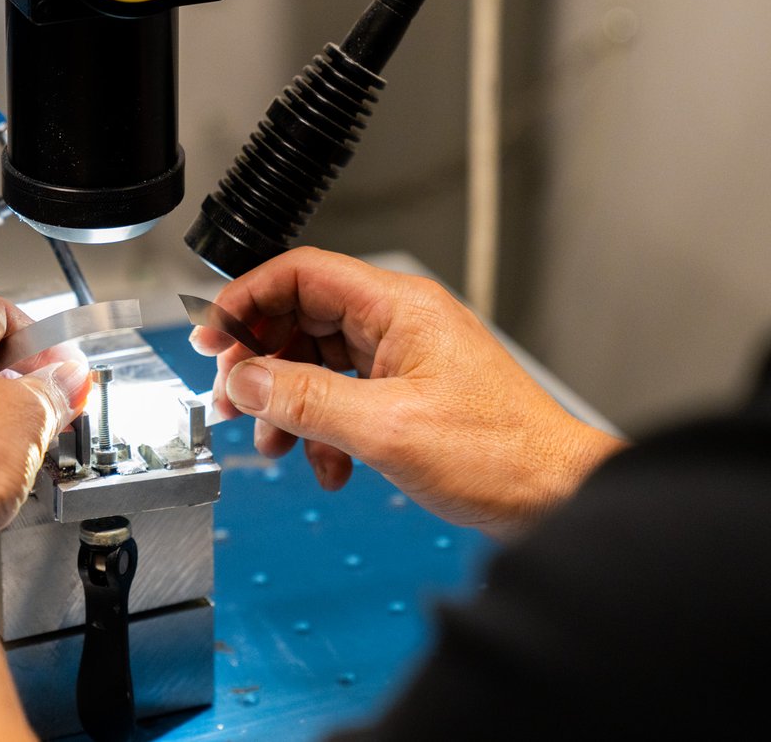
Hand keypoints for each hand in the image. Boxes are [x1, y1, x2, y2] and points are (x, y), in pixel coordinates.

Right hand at [193, 249, 624, 538]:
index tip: (213, 337)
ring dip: (288, 404)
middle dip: (261, 362)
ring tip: (274, 444)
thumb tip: (245, 380)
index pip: (301, 274)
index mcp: (398, 307)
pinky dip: (323, 429)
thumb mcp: (385, 428)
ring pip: (318, 362)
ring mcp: (405, 357)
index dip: (247, 299)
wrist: (557, 497)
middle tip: (232, 400)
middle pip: (302, 318)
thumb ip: (306, 400)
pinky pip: (343, 396)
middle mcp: (399, 322)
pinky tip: (328, 466)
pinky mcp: (409, 393)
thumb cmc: (502, 454)